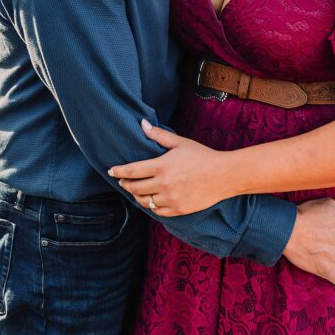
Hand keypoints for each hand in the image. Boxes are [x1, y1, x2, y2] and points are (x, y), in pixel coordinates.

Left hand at [108, 120, 227, 215]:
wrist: (224, 175)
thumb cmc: (202, 156)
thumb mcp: (180, 142)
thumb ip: (159, 135)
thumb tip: (141, 124)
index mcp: (162, 166)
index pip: (132, 171)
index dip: (119, 171)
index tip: (111, 171)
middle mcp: (164, 184)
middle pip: (135, 187)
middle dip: (125, 184)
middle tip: (122, 181)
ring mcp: (171, 199)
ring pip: (144, 201)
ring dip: (136, 195)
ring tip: (135, 190)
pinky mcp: (178, 210)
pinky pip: (157, 210)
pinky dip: (151, 205)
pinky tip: (150, 199)